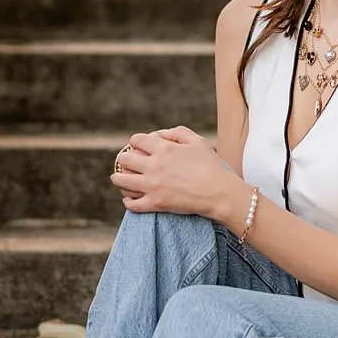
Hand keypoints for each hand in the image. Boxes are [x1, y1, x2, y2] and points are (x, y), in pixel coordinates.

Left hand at [112, 127, 243, 222]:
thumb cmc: (211, 166)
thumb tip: (159, 135)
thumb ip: (176, 133)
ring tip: (119, 179)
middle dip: (123, 159)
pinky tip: (129, 198)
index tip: (137, 147)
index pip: (136, 140)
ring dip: (118, 179)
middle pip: (124, 159)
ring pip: (122, 181)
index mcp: (164, 149)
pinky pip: (132, 204)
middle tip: (126, 163)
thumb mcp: (197, 141)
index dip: (135, 142)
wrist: (219, 193)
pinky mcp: (156, 204)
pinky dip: (128, 201)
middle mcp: (154, 166)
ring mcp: (153, 186)